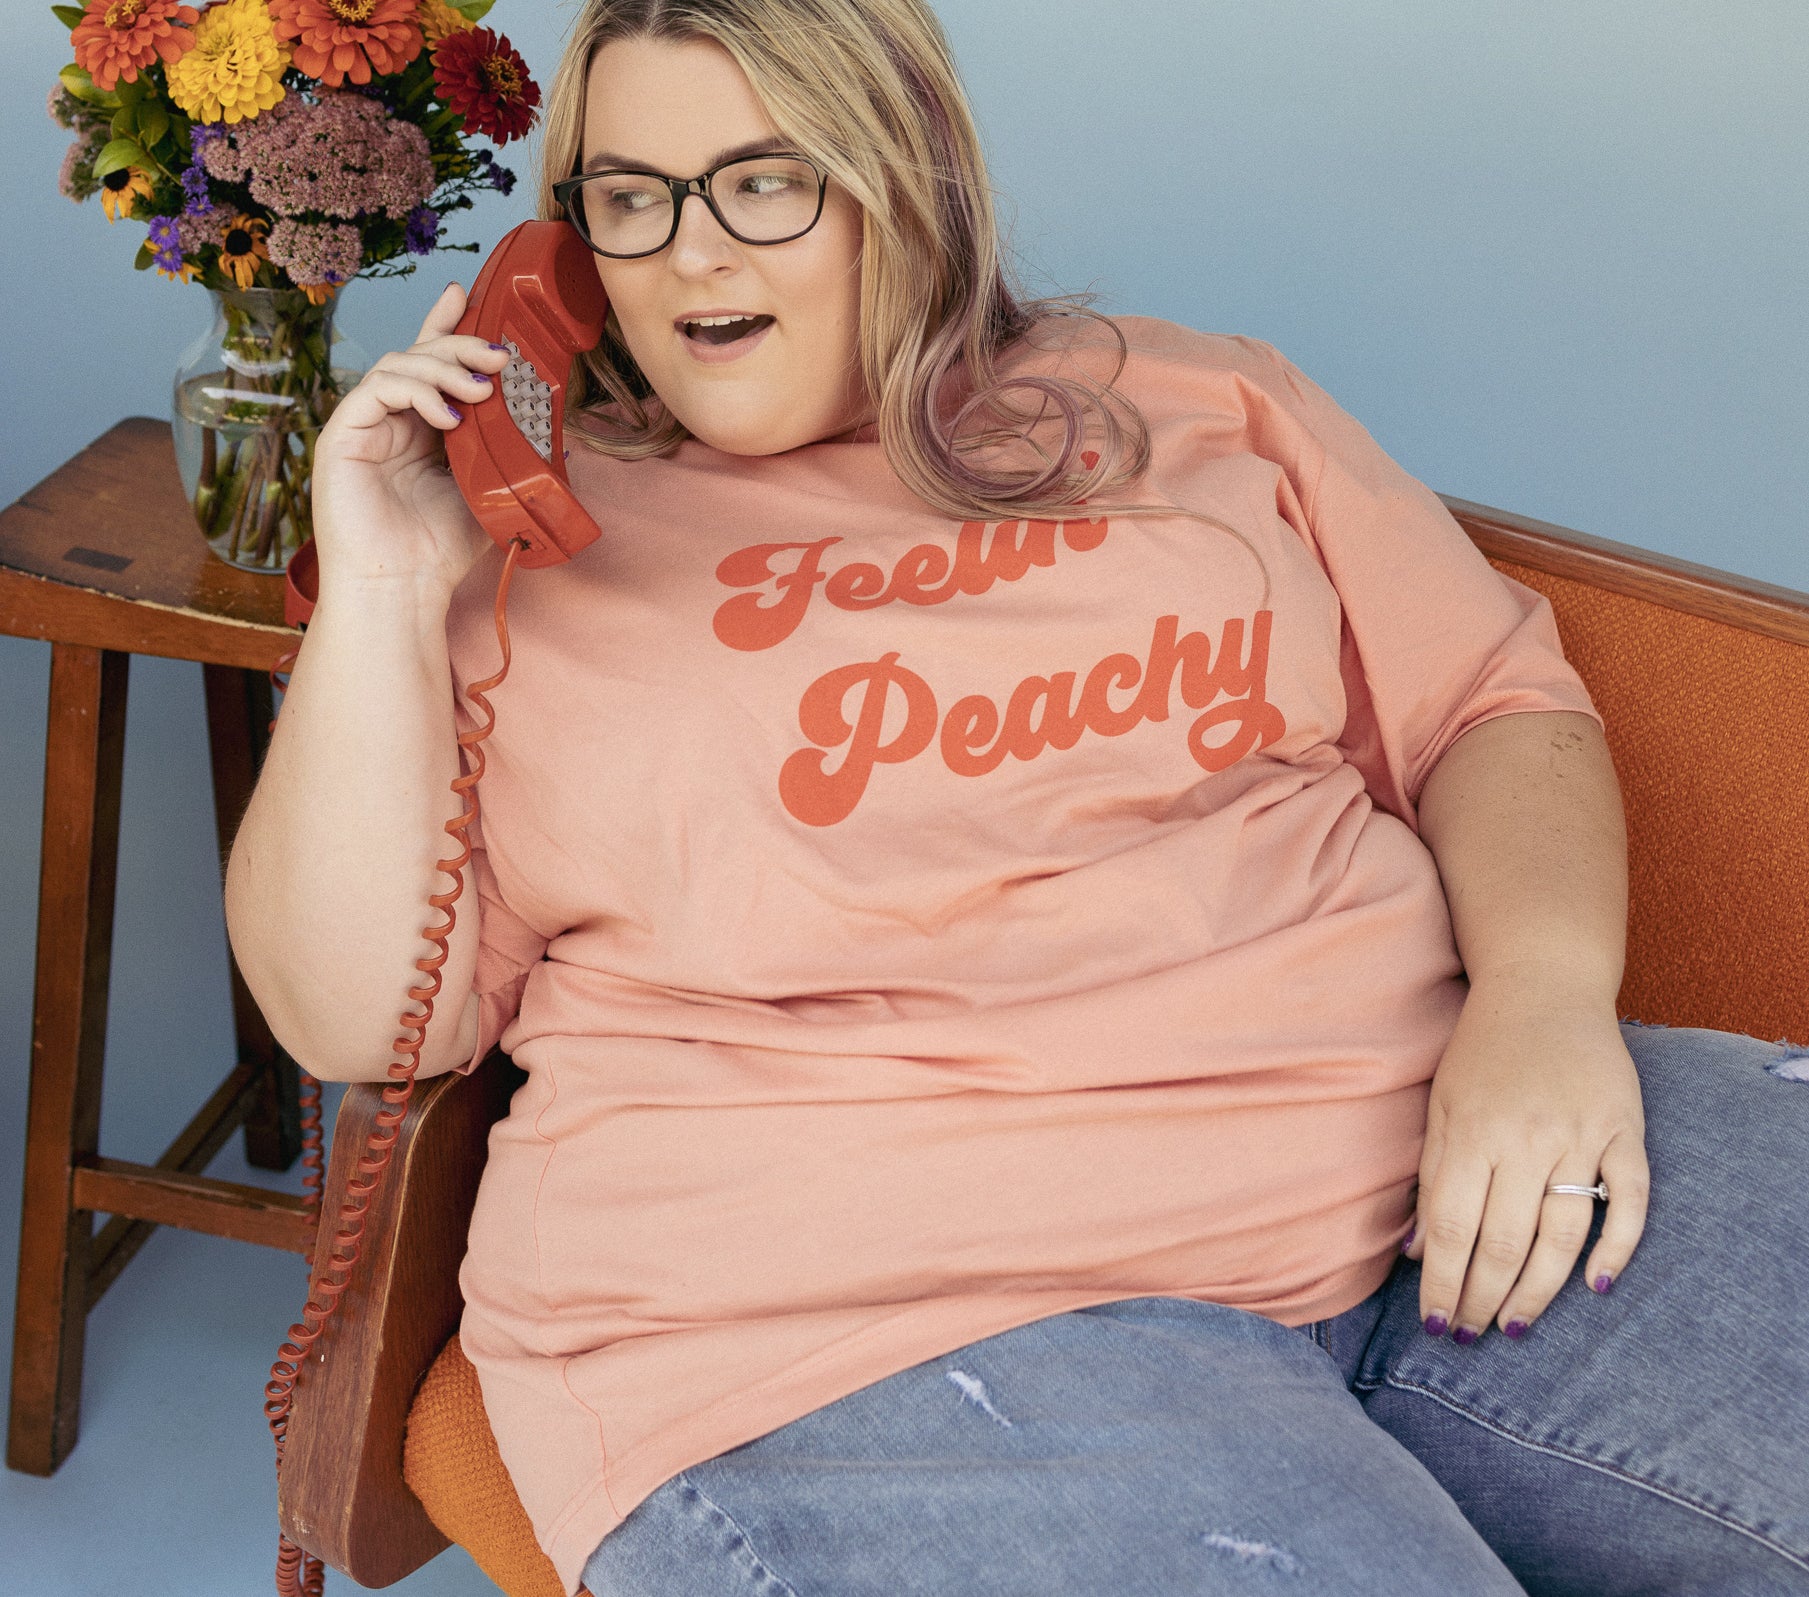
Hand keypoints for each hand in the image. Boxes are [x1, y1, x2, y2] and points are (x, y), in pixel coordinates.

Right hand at [311, 282, 513, 603]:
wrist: (404, 587)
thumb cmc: (442, 549)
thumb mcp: (490, 490)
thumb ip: (510, 454)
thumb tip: (557, 431)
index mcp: (420, 427)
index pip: (431, 365)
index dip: (446, 327)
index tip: (469, 297)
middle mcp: (389, 419)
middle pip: (419, 355)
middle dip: (460, 345)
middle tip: (500, 355)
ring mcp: (363, 425)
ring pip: (400, 365)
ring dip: (445, 369)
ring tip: (482, 391)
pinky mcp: (342, 435)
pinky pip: (377, 388)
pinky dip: (417, 392)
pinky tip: (448, 417)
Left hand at [1400, 967, 1649, 1341]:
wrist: (1544, 986)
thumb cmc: (1483, 1050)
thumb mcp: (1441, 1103)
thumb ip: (1432, 1176)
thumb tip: (1417, 1253)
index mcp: (1471, 1132)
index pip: (1453, 1228)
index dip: (1443, 1282)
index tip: (1436, 1323)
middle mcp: (1524, 1138)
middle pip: (1503, 1241)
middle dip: (1483, 1298)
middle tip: (1471, 1336)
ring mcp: (1579, 1134)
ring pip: (1562, 1234)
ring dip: (1539, 1290)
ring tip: (1516, 1326)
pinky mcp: (1624, 1129)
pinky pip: (1628, 1200)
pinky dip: (1617, 1246)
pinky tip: (1597, 1285)